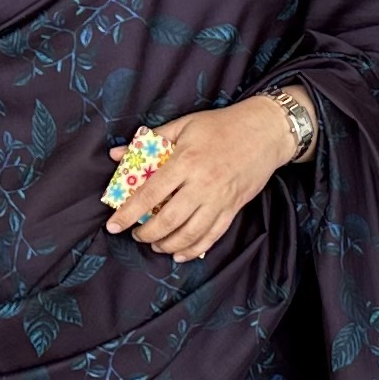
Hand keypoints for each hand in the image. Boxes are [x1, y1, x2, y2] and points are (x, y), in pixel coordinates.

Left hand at [100, 101, 294, 259]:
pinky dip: (194, 249)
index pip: (150, 193)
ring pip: (189, 233)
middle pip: (168, 220)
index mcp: (186, 161)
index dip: (129, 213)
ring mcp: (219, 199)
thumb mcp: (184, 125)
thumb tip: (116, 154)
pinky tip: (180, 253)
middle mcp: (202, 184)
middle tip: (136, 235)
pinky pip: (212, 236)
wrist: (265, 132)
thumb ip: (151, 141)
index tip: (113, 226)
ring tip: (155, 245)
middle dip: (147, 234)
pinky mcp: (233, 208)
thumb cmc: (221, 125)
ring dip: (167, 244)